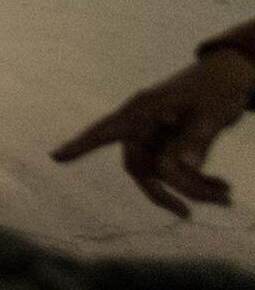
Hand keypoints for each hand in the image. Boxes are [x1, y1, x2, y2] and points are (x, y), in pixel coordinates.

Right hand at [51, 48, 254, 216]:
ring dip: (191, 188)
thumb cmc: (217, 86)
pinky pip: (176, 170)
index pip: (105, 130)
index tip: (56, 157)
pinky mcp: (171, 142)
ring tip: (226, 195)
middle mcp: (143, 124)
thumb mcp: (210, 111)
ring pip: (161, 172)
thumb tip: (176, 167)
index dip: (81, 144)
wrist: (232, 76)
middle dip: (162, 192)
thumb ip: (194, 138)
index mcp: (143, 110)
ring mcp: (156, 134)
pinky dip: (198, 181)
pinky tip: (222, 186)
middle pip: (139, 166)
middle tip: (186, 213)